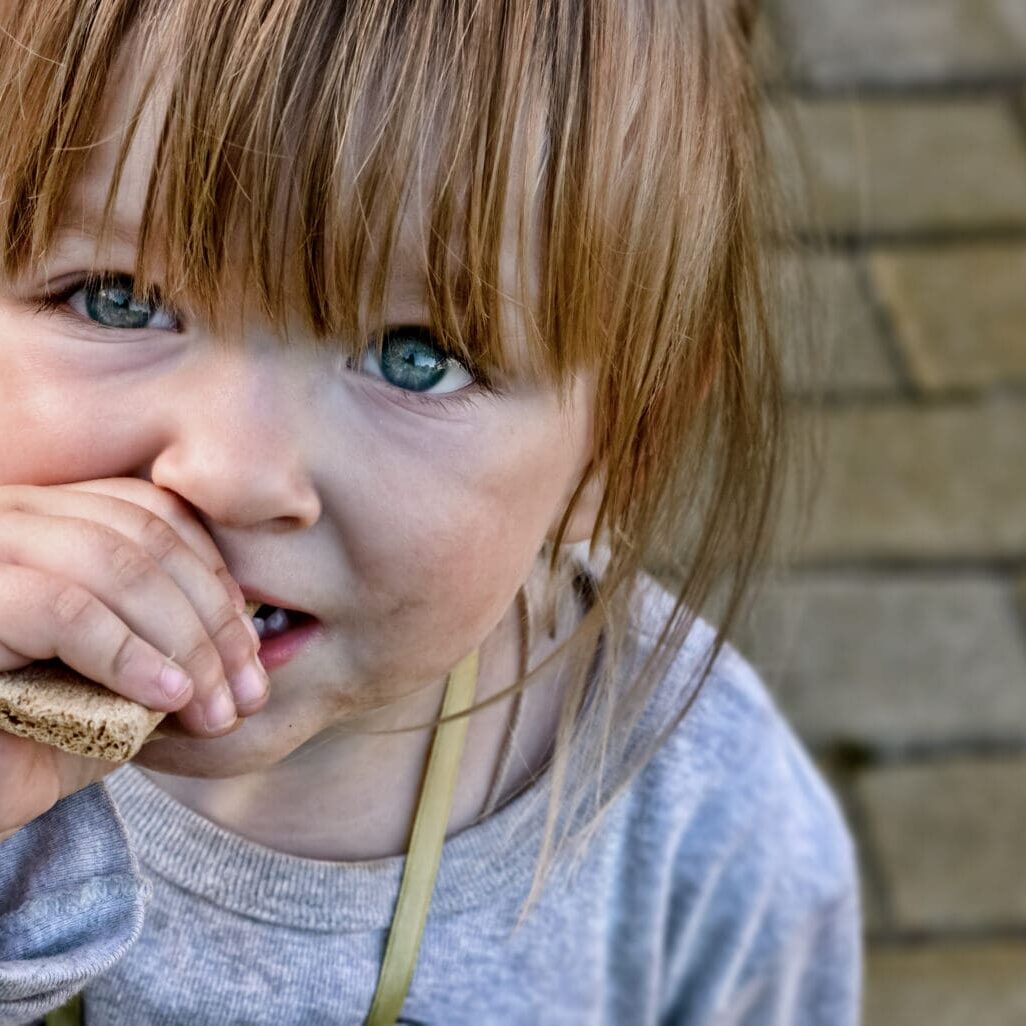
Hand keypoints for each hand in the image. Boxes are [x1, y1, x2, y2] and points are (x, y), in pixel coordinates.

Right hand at [0, 478, 267, 840]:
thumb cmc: (20, 745)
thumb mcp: (114, 687)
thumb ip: (169, 648)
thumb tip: (252, 649)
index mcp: (46, 521)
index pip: (151, 513)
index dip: (214, 578)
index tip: (250, 651)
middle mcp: (10, 517)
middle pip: (143, 535)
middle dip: (213, 619)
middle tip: (247, 694)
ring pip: (115, 564)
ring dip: (185, 641)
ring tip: (212, 709)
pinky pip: (66, 610)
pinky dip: (131, 655)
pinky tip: (169, 698)